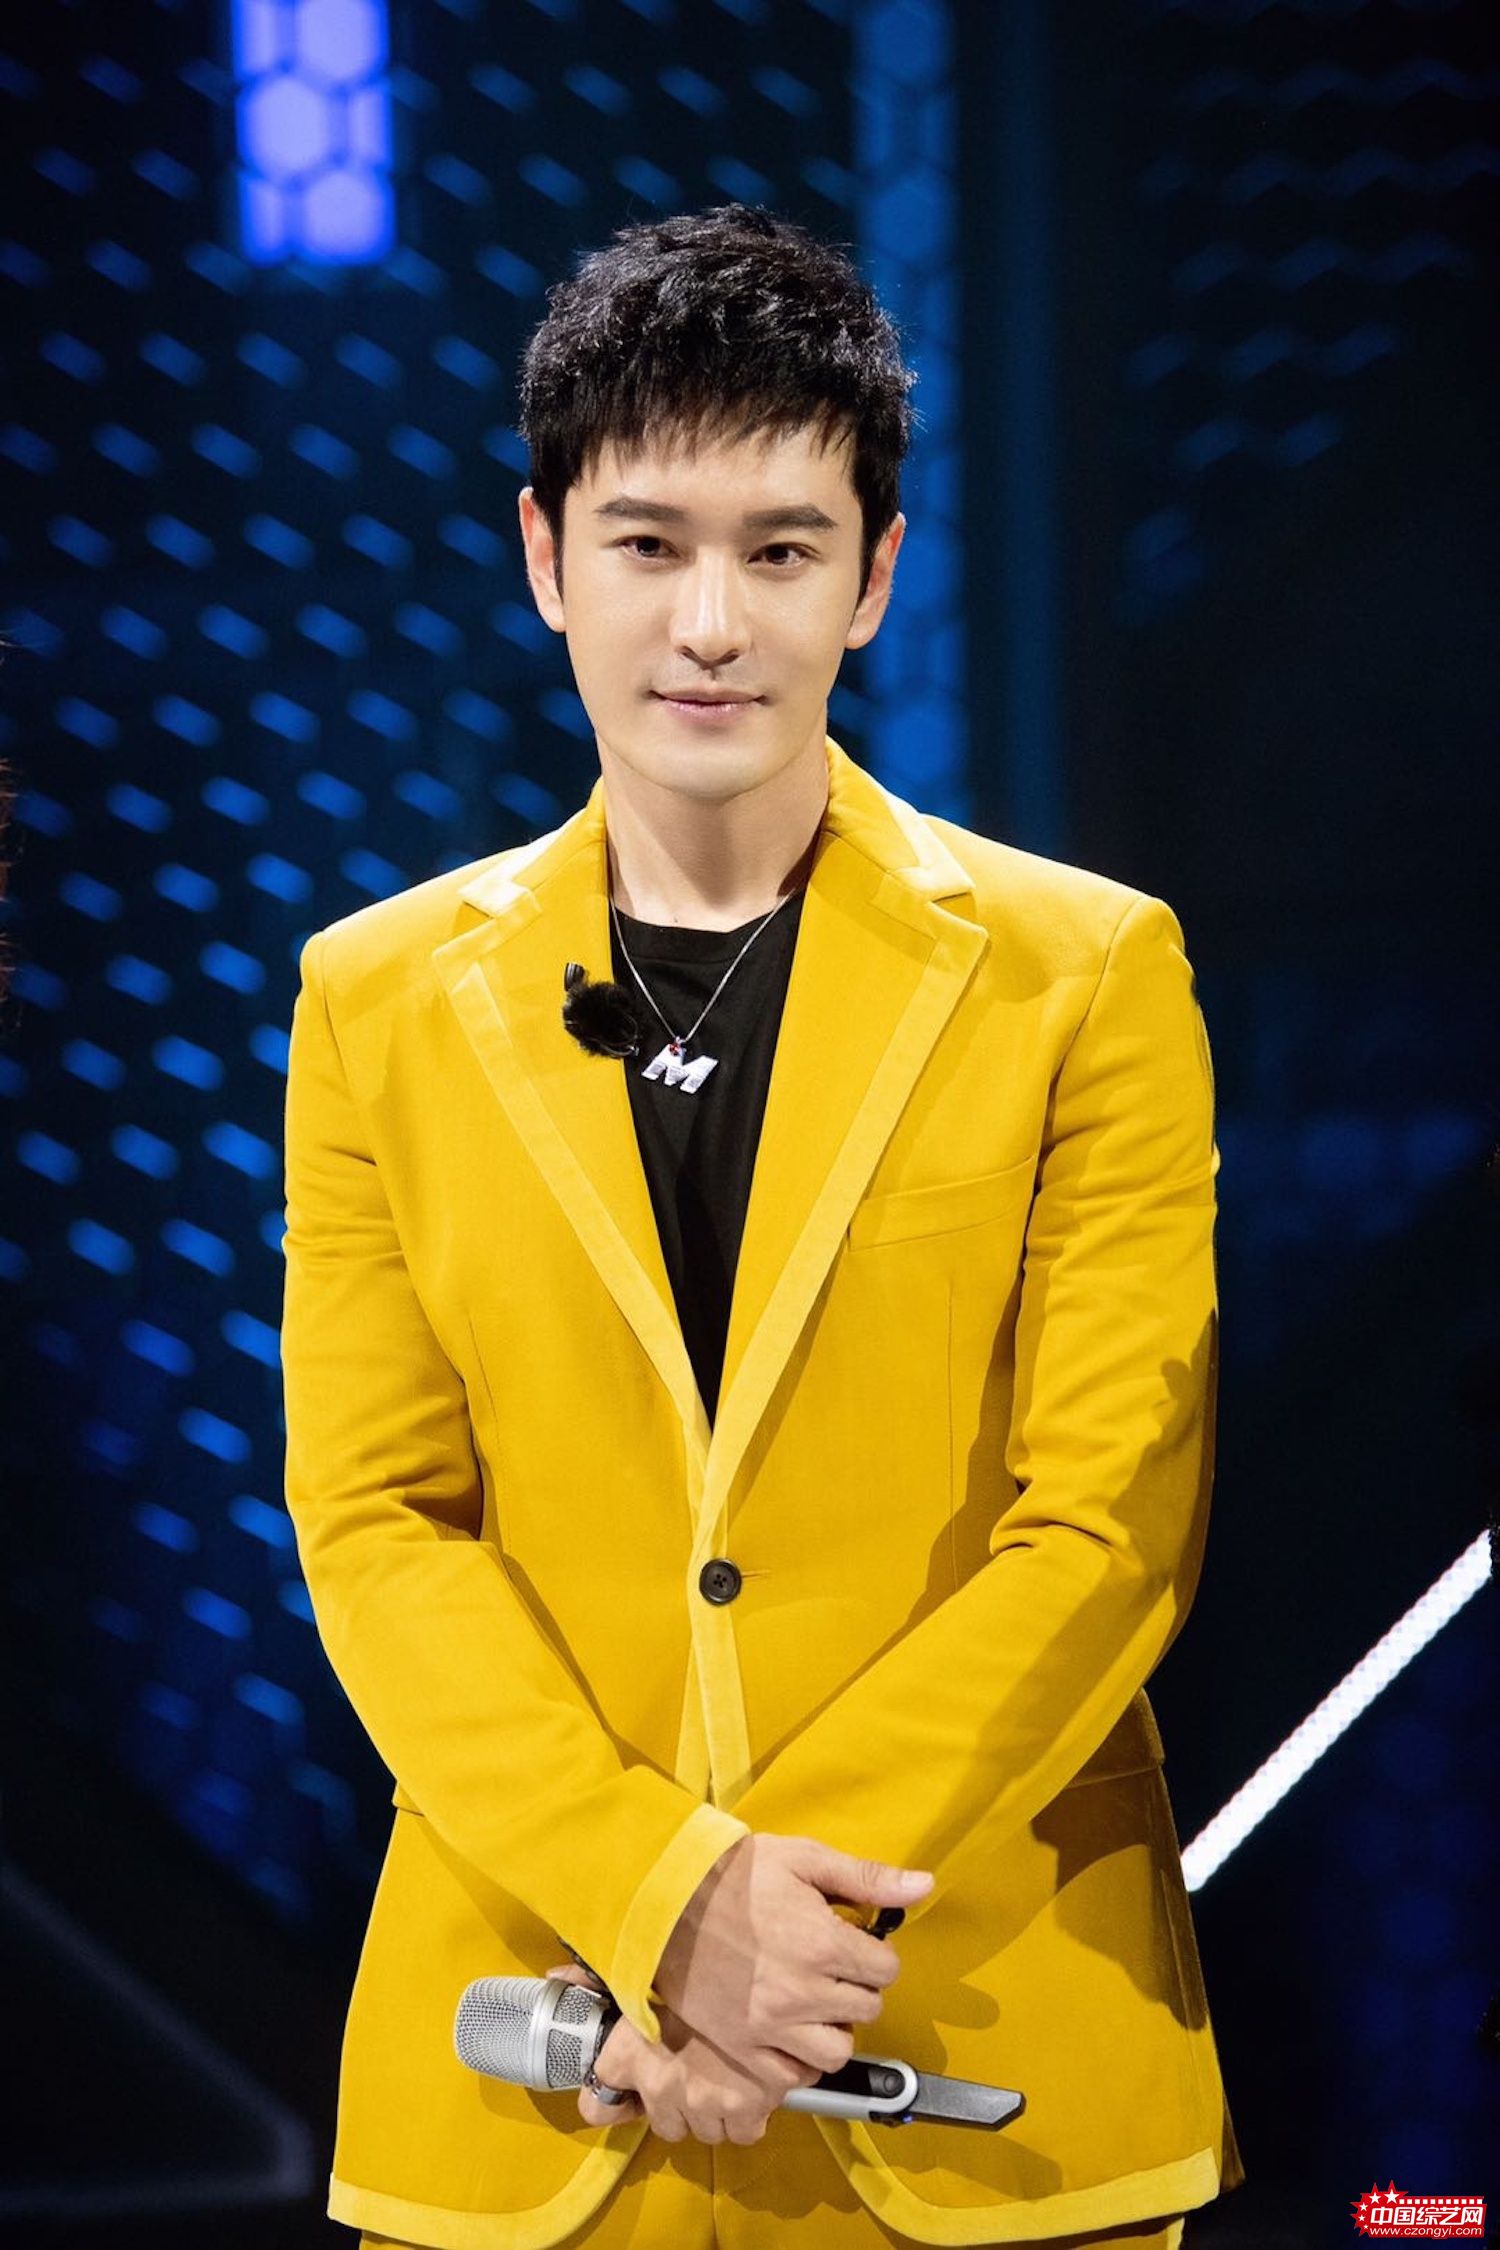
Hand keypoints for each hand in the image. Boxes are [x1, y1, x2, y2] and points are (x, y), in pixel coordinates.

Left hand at [544, 1962, 823, 2144]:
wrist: (766, 1975)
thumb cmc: (703, 1963)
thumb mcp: (647, 1968)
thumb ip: (597, 1979)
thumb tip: (554, 1977)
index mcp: (630, 2054)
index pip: (595, 2107)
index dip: (609, 2096)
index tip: (625, 2086)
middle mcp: (662, 2087)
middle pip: (660, 2123)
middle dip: (672, 2102)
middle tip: (687, 2069)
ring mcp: (706, 2104)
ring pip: (700, 2130)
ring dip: (708, 2109)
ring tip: (719, 2072)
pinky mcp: (747, 2112)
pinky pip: (741, 2133)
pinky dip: (744, 2116)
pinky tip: (748, 2084)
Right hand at [652, 1833, 933, 2083]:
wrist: (665, 1903)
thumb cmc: (736, 1875)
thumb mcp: (803, 1860)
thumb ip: (867, 1878)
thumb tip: (924, 1887)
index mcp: (823, 1944)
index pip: (886, 1970)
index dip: (874, 1954)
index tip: (853, 1943)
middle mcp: (802, 1993)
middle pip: (866, 2010)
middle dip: (856, 1987)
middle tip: (831, 1968)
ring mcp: (770, 2028)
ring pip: (836, 2052)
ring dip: (834, 2029)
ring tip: (814, 2003)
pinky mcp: (743, 2050)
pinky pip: (792, 2076)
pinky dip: (798, 2058)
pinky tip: (788, 2028)